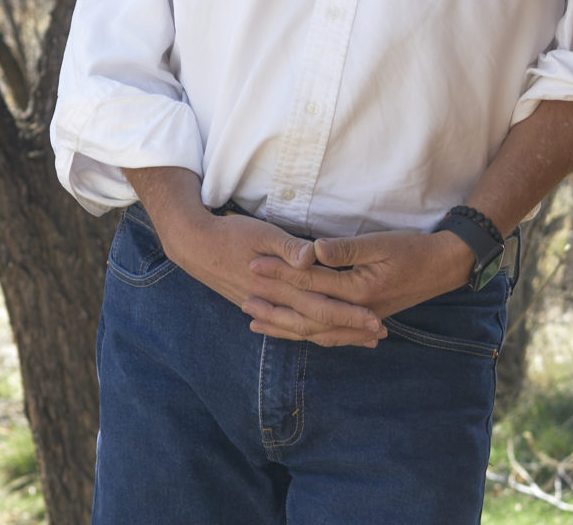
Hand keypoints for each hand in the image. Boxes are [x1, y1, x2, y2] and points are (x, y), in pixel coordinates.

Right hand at [144, 198, 385, 347]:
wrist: (195, 246)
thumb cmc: (231, 233)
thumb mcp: (262, 232)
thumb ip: (288, 247)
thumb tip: (311, 258)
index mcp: (279, 284)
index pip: (321, 305)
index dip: (349, 315)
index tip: (375, 320)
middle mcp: (274, 301)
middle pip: (317, 323)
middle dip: (349, 330)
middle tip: (378, 334)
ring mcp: (266, 307)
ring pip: (303, 329)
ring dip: (332, 335)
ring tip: (359, 340)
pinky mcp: (259, 306)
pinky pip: (287, 327)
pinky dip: (307, 333)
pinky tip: (321, 337)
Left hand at [251, 230, 475, 323]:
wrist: (445, 266)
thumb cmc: (414, 249)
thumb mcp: (381, 242)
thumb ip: (345, 249)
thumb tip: (311, 251)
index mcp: (359, 290)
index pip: (309, 282)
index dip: (280, 273)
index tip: (253, 263)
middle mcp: (357, 312)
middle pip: (306, 313)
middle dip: (274, 305)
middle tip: (244, 298)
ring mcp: (361, 320)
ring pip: (315, 331)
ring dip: (285, 327)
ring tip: (257, 322)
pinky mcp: (365, 320)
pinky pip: (331, 336)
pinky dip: (308, 335)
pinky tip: (294, 334)